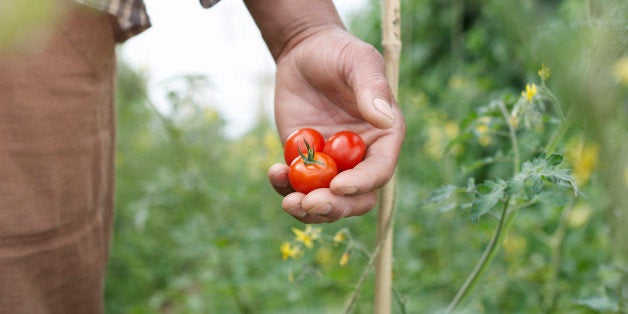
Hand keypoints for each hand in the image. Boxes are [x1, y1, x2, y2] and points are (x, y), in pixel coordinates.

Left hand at [267, 29, 404, 222]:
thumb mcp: (358, 61)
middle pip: (356, 198)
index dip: (361, 183)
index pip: (379, 171)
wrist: (304, 53)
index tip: (338, 185)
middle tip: (308, 203)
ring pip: (326, 200)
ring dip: (308, 208)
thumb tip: (385, 120)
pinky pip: (297, 185)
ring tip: (287, 202)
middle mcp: (361, 157)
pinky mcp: (305, 162)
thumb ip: (373, 88)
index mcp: (384, 137)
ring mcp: (332, 163)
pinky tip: (275, 172)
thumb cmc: (338, 53)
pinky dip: (285, 187)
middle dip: (334, 206)